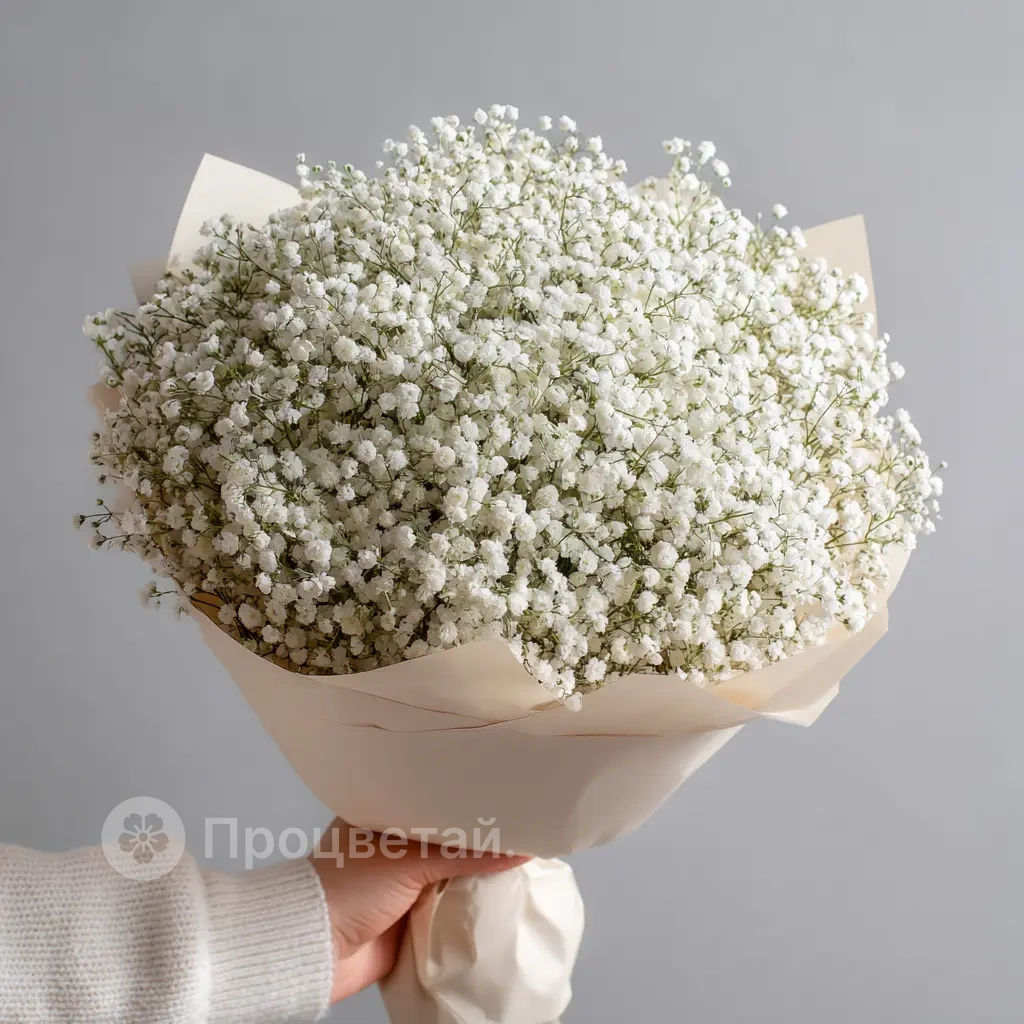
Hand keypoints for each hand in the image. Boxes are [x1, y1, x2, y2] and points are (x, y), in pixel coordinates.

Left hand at [309, 818, 528, 1002]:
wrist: (317, 949)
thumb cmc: (350, 886)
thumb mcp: (409, 860)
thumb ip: (464, 854)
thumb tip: (520, 848)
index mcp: (382, 816)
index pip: (432, 801)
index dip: (465, 799)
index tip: (504, 791)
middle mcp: (393, 847)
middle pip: (446, 841)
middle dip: (477, 839)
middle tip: (523, 824)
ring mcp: (402, 885)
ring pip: (451, 875)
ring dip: (477, 875)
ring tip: (524, 857)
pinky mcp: (410, 919)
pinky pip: (448, 909)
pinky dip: (469, 907)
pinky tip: (502, 896)